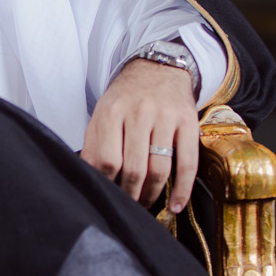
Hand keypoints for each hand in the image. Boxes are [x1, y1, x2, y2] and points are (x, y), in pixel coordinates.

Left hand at [82, 58, 200, 212]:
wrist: (158, 69)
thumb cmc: (127, 98)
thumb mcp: (102, 113)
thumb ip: (93, 145)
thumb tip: (86, 178)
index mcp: (112, 112)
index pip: (106, 160)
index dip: (107, 184)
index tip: (108, 196)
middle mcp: (139, 113)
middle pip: (134, 169)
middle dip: (130, 195)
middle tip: (128, 207)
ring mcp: (166, 118)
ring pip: (159, 169)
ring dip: (152, 195)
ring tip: (146, 204)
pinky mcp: (189, 123)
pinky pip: (188, 163)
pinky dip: (183, 189)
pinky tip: (176, 206)